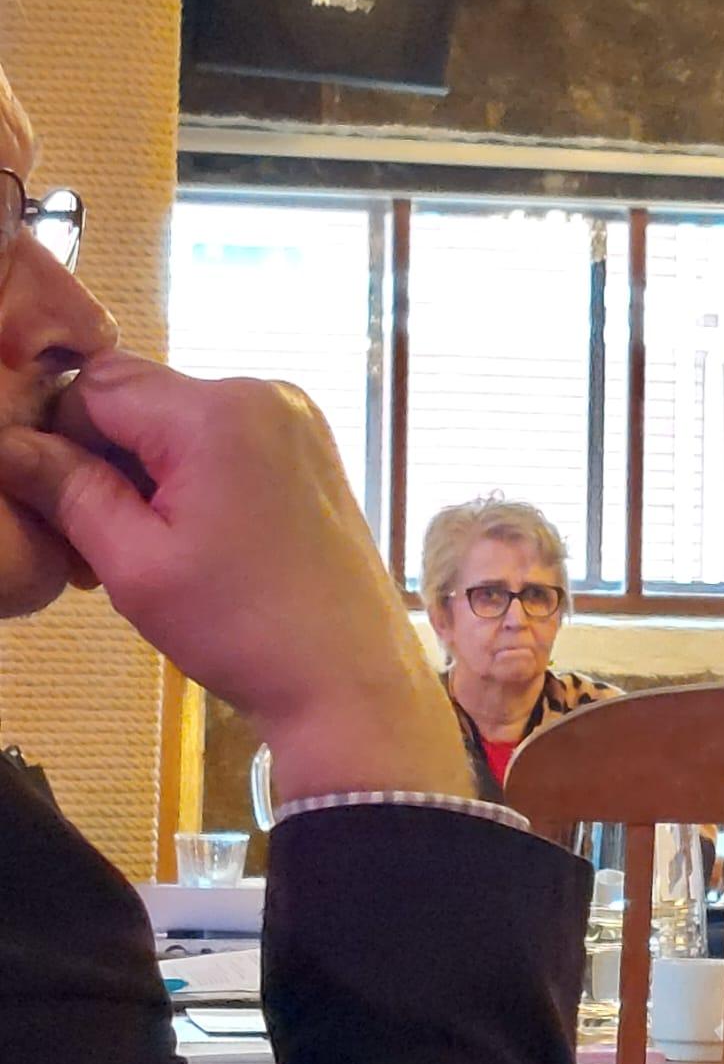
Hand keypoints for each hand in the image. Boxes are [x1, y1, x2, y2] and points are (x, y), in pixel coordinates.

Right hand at [0, 355, 471, 801]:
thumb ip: (67, 491)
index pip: (97, 384)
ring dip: (145, 475)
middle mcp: (267, 395)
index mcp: (219, 412)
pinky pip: (224, 444)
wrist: (349, 680)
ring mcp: (297, 423)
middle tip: (95, 543)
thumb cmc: (244, 628)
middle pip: (141, 400)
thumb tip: (8, 444)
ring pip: (179, 424)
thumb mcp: (134, 563)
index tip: (54, 501)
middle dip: (103, 459)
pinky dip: (192, 481)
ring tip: (143, 553)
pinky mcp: (311, 454)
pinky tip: (187, 543)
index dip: (58, 435)